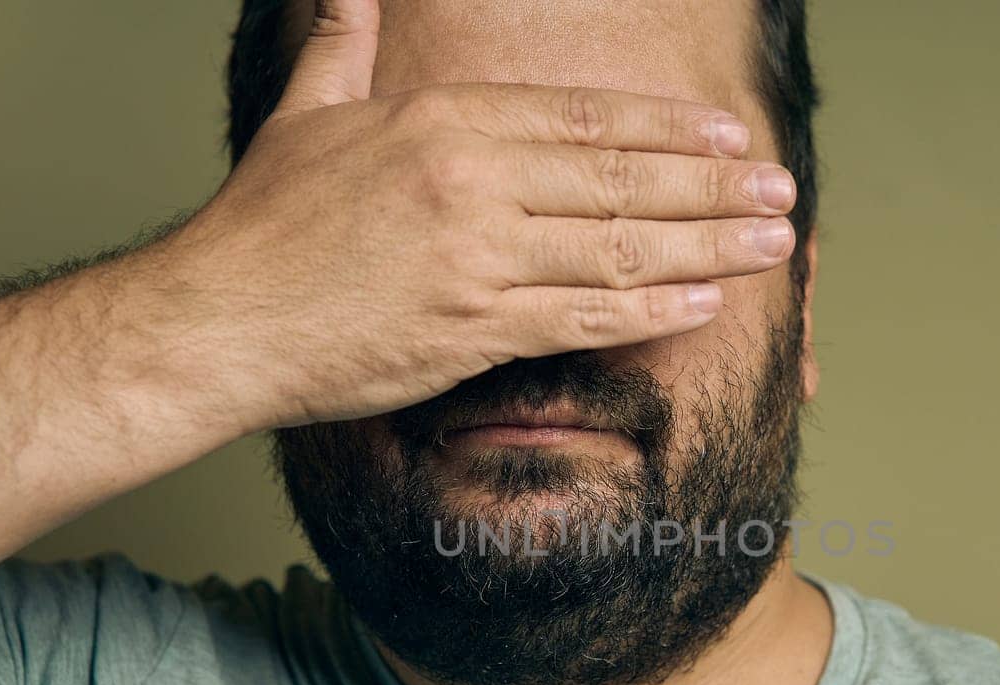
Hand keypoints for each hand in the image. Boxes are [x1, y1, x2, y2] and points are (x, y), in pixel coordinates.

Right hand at [169, 0, 797, 430]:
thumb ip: (344, 41)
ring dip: (708, 244)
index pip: (584, 117)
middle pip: (620, 179)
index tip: (726, 135)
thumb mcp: (305, 109)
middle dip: (712, 185)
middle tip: (778, 188)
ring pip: (619, 246)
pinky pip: (583, 315)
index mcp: (444, 120)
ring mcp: (478, 257)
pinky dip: (651, 308)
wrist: (220, 320)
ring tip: (772, 242)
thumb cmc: (263, 223)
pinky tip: (706, 301)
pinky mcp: (474, 329)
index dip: (666, 128)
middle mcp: (473, 181)